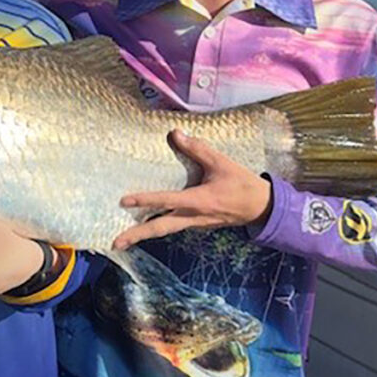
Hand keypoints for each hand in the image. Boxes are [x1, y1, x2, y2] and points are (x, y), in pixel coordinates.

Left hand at [112, 129, 272, 249]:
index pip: (166, 200)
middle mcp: (193, 216)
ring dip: (143, 235)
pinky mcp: (195, 225)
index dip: (145, 200)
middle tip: (115, 243)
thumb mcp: (221, 162)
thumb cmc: (241, 183)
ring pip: (165, 230)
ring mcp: (194, 224)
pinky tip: (143, 228)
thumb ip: (197, 148)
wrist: (260, 207)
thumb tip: (175, 133)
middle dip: (137, 235)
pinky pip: (172, 228)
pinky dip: (156, 229)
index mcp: (199, 200)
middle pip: (160, 228)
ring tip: (122, 241)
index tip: (124, 201)